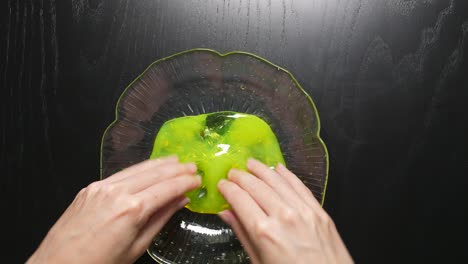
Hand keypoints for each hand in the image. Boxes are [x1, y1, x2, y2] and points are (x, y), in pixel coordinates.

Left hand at [27, 156, 200, 263]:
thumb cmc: (99, 263)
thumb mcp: (137, 247)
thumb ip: (160, 219)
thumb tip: (180, 201)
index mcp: (132, 210)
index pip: (167, 188)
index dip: (185, 182)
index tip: (198, 179)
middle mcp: (117, 192)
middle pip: (155, 173)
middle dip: (176, 168)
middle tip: (192, 166)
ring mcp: (102, 187)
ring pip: (138, 168)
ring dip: (160, 163)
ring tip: (176, 160)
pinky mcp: (91, 187)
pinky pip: (121, 173)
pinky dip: (139, 168)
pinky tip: (148, 168)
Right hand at [217, 159, 352, 263]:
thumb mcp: (259, 262)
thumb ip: (243, 234)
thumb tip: (226, 213)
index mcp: (264, 232)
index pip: (240, 199)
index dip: (229, 189)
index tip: (222, 184)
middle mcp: (283, 216)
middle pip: (257, 186)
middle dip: (242, 176)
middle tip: (232, 172)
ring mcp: (303, 211)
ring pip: (278, 181)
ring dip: (262, 170)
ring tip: (251, 163)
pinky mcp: (318, 211)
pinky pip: (299, 186)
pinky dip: (287, 175)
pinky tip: (278, 168)